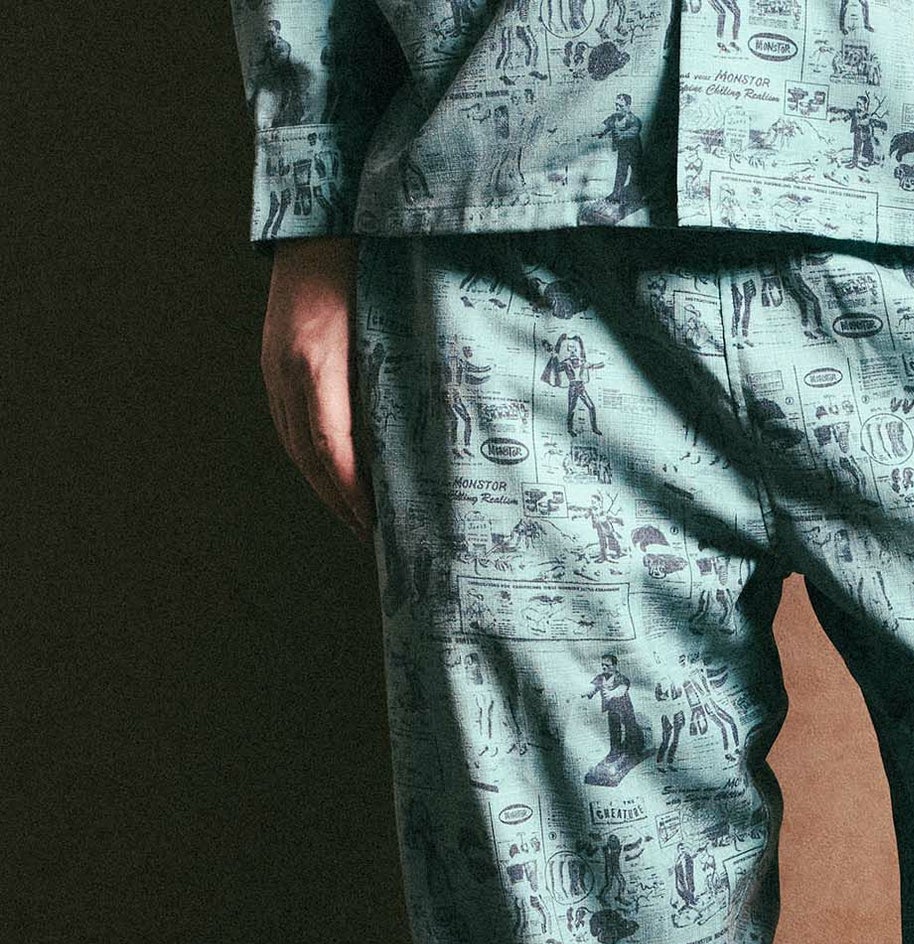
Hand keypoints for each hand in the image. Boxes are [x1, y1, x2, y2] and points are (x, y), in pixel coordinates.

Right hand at [259, 237, 372, 541]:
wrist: (321, 220)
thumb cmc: (371, 267)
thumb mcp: (391, 324)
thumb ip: (399, 378)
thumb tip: (427, 438)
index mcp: (317, 362)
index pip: (329, 449)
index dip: (350, 494)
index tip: (377, 526)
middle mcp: (287, 368)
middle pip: (308, 457)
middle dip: (340, 503)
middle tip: (374, 538)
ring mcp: (274, 364)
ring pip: (294, 445)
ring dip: (324, 487)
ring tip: (356, 516)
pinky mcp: (272, 360)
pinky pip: (287, 423)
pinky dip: (310, 458)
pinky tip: (334, 474)